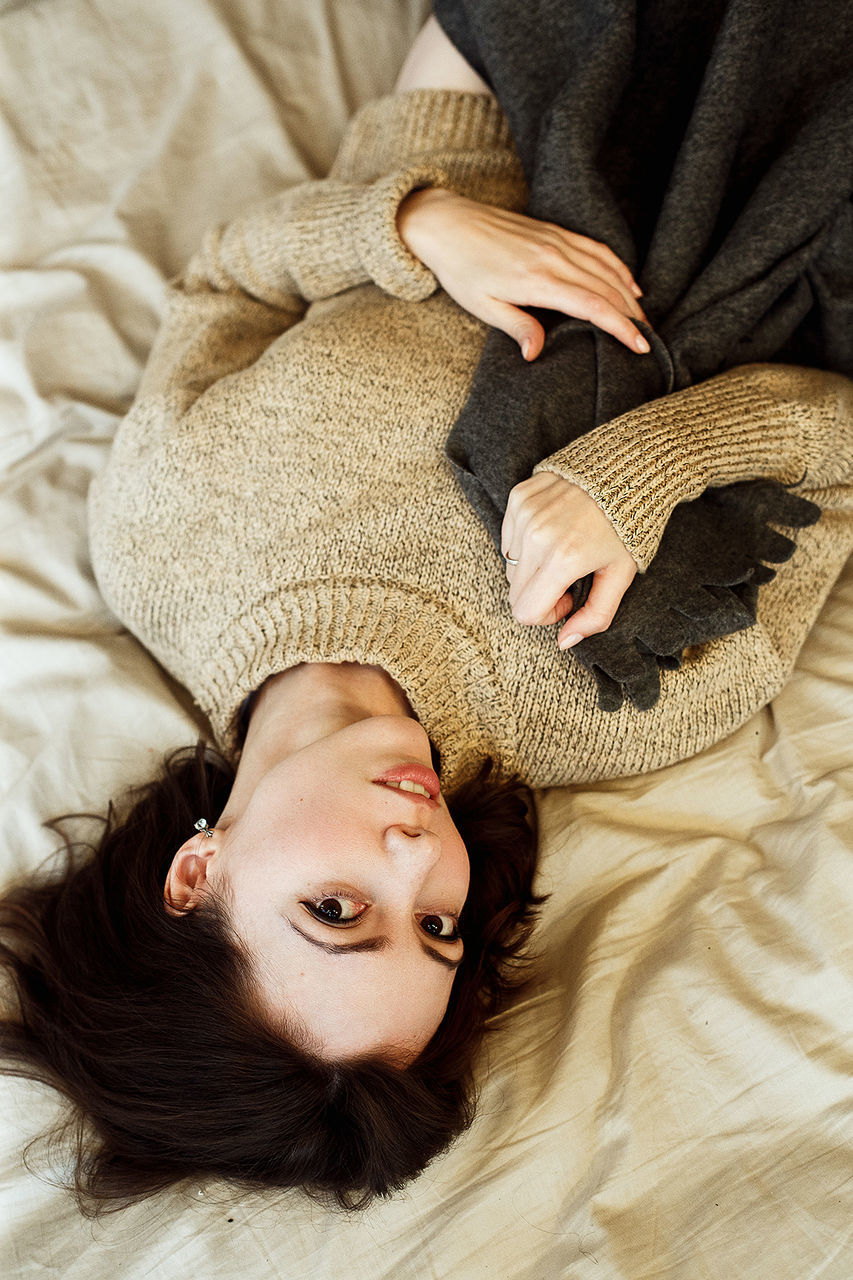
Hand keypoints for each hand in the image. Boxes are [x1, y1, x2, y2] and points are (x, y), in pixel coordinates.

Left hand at [396, 187, 648, 357]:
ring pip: (606, 268)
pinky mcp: (555, 232)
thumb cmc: (461, 269)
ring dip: (628, 294)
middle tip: (647, 341)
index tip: (639, 345)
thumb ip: (516, 327)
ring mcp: (557, 241)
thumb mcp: (482, 306)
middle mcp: (553, 258)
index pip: (592, 305)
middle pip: (607, 288)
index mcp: (537, 280)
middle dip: (632, 316)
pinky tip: (628, 284)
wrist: (448, 223)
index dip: (620, 326)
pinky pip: (596, 250)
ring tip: (642, 319)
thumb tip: (535, 354)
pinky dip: (617, 267)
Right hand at [501, 473, 637, 646]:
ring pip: (510, 565)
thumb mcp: (620, 575)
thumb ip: (595, 615)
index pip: (525, 611)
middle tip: (569, 574)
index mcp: (564, 559)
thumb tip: (565, 642)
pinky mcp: (519, 497)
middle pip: (515, 592)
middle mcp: (537, 536)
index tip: (569, 595)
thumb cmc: (629, 525)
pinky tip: (555, 528)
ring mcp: (525, 514)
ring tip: (564, 547)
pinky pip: (509, 536)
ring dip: (533, 566)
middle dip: (540, 592)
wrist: (628, 468)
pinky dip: (527, 541)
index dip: (547, 613)